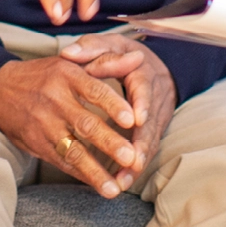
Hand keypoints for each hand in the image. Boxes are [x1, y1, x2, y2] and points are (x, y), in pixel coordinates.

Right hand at [0, 54, 146, 197]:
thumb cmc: (45, 75)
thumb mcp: (73, 61)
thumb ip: (108, 62)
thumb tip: (139, 57)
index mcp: (67, 74)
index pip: (94, 90)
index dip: (114, 106)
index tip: (134, 120)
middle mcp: (55, 99)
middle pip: (86, 124)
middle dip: (109, 143)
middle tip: (131, 158)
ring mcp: (44, 124)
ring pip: (73, 150)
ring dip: (95, 170)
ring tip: (115, 188)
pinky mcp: (36, 143)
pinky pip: (61, 162)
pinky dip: (81, 174)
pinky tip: (98, 185)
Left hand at [59, 35, 176, 174]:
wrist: (149, 63)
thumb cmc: (120, 54)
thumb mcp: (109, 44)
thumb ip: (90, 48)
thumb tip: (69, 54)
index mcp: (142, 72)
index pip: (144, 88)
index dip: (142, 104)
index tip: (136, 119)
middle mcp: (154, 96)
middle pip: (151, 122)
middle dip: (142, 143)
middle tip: (132, 161)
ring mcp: (156, 116)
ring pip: (149, 141)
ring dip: (138, 162)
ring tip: (122, 181)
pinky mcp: (152, 130)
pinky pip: (145, 150)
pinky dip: (134, 167)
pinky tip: (122, 182)